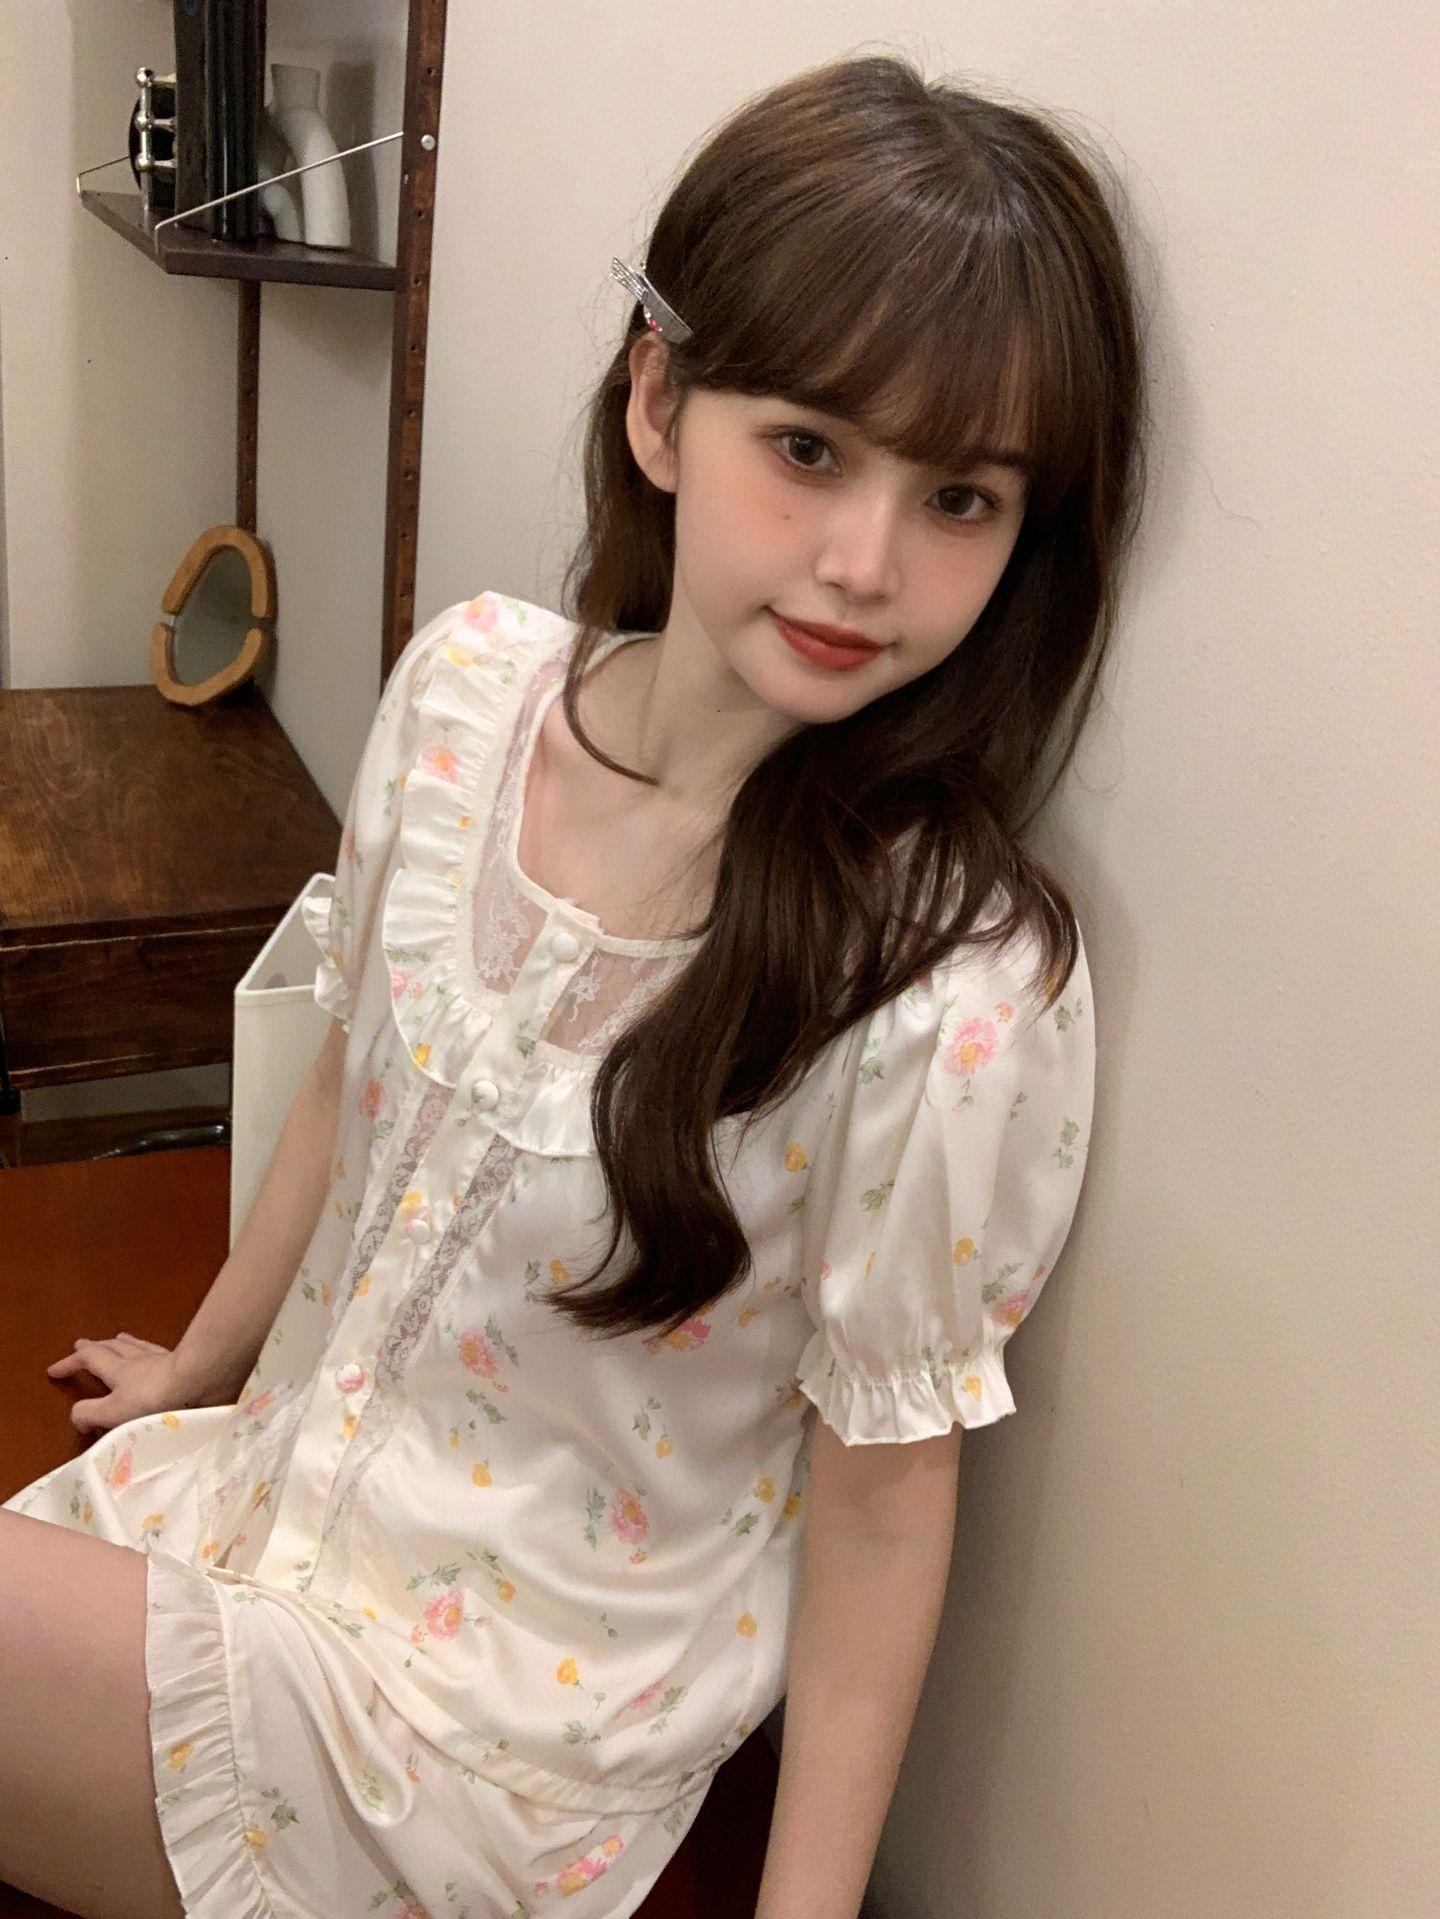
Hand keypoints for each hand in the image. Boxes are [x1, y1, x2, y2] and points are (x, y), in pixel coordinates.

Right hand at [45, 1332, 220, 1435]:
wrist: (199, 1383)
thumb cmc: (153, 1399)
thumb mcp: (113, 1412)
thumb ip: (89, 1413)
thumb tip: (78, 1416)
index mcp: (118, 1369)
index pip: (88, 1358)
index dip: (69, 1362)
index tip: (53, 1370)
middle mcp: (138, 1360)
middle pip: (112, 1346)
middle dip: (95, 1346)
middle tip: (82, 1343)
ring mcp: (162, 1359)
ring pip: (137, 1345)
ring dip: (123, 1343)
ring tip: (118, 1338)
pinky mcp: (183, 1364)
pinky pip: (159, 1352)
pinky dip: (150, 1351)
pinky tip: (156, 1352)